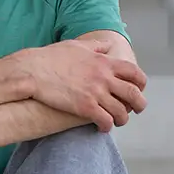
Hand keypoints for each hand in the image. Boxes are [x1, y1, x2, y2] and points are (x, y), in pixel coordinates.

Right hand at [22, 39, 147, 131]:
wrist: (32, 71)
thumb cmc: (50, 57)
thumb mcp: (77, 46)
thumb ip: (96, 46)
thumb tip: (108, 45)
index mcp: (104, 62)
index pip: (134, 73)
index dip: (141, 83)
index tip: (138, 89)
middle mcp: (104, 77)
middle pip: (134, 94)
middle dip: (139, 104)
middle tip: (136, 110)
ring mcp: (95, 93)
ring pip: (122, 111)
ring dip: (122, 119)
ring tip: (117, 121)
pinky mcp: (85, 107)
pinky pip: (105, 121)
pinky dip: (107, 126)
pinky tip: (102, 128)